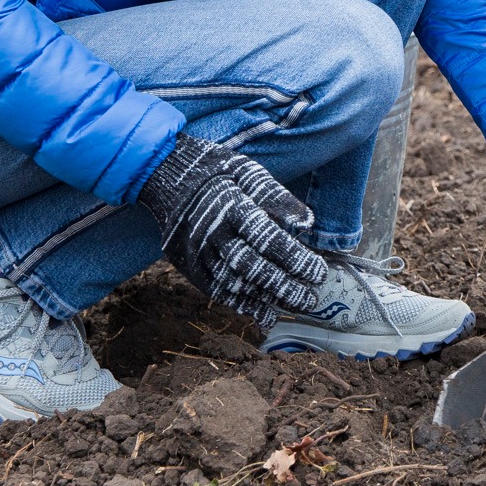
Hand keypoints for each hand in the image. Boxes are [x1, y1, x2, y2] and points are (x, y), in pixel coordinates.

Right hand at [137, 133, 327, 323]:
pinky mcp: (190, 266)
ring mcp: (198, 253)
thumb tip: (307, 223)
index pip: (268, 239)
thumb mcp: (249, 172)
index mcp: (231, 207)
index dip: (295, 259)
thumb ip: (278, 198)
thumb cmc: (218, 172)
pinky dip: (241, 304)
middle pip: (253, 268)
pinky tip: (264, 312)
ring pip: (235, 284)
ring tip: (294, 305)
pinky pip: (217, 291)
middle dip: (285, 287)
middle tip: (311, 298)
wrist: (166, 177)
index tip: (318, 272)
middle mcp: (212, 234)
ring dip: (267, 299)